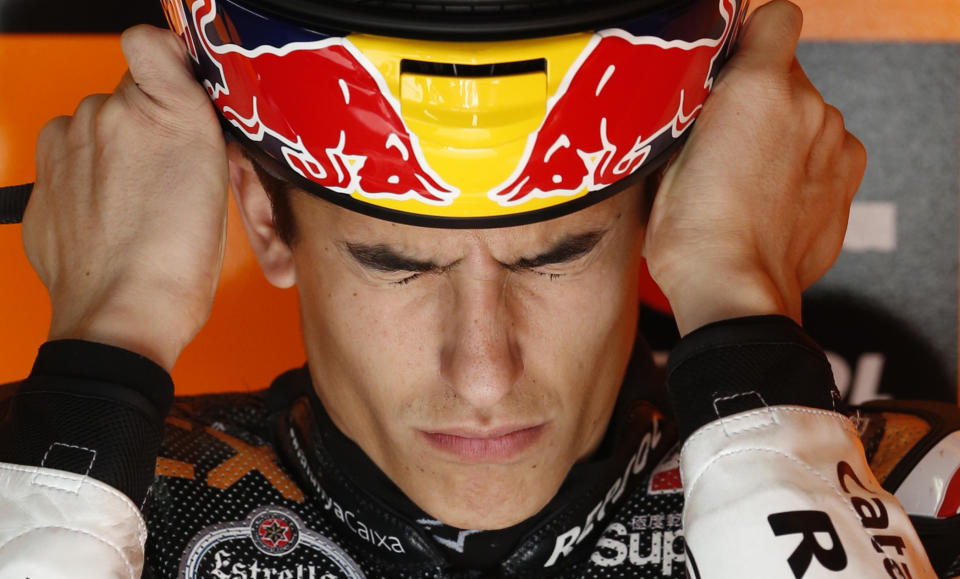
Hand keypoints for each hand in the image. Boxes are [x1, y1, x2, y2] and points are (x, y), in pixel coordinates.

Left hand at [22, 25, 227, 370]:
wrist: (123, 314)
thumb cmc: (177, 263)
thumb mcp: (216, 181)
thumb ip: (189, 122)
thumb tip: (172, 98)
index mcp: (168, 112)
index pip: (149, 43)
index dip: (162, 63)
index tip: (172, 84)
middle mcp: (110, 115)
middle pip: (123, 97)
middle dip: (143, 126)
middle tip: (166, 174)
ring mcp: (68, 146)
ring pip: (92, 128)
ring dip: (110, 153)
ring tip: (136, 202)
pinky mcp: (41, 178)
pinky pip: (67, 163)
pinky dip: (84, 182)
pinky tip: (109, 217)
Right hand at [643, 0, 865, 335]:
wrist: (733, 292)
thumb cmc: (690, 234)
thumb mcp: (665, 158)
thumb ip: (691, 108)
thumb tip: (693, 96)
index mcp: (757, 87)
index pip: (776, 18)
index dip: (752, 36)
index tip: (731, 61)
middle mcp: (807, 105)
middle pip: (787, 72)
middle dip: (756, 94)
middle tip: (721, 135)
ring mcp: (833, 143)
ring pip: (806, 112)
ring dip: (780, 129)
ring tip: (744, 174)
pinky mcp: (846, 179)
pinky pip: (825, 148)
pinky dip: (803, 162)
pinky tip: (772, 194)